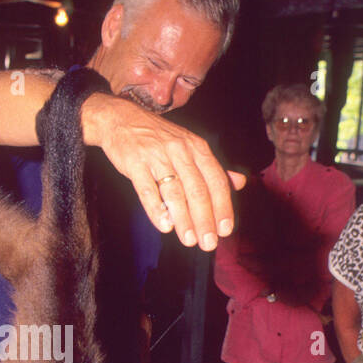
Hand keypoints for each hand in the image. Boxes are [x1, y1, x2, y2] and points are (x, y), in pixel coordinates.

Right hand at [82, 93, 246, 250]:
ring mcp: (157, 156)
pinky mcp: (135, 162)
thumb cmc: (158, 138)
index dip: (222, 207)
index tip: (225, 230)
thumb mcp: (190, 146)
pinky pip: (147, 189)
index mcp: (197, 148)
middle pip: (197, 190)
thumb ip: (214, 167)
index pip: (216, 181)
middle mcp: (180, 150)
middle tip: (208, 243)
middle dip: (205, 219)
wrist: (121, 119)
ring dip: (183, 219)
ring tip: (189, 240)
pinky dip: (156, 209)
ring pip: (174, 192)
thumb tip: (241, 182)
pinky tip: (164, 226)